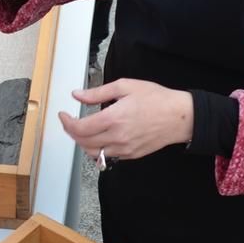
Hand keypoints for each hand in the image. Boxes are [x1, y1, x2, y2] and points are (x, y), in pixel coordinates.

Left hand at [56, 79, 193, 164]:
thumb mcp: (125, 86)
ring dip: (83, 143)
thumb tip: (77, 95)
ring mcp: (124, 149)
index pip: (79, 128)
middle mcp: (117, 137)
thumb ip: (97, 93)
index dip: (66, 123)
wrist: (180, 117)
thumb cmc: (156, 99)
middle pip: (83, 143)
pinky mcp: (131, 155)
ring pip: (93, 153)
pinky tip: (100, 137)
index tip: (63, 115)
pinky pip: (108, 156)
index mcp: (113, 118)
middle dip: (71, 133)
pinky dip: (98, 149)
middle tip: (70, 122)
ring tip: (83, 130)